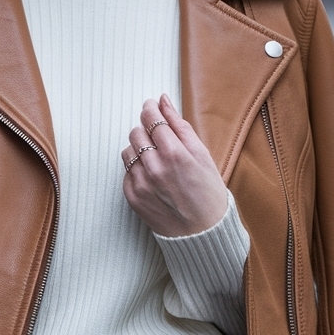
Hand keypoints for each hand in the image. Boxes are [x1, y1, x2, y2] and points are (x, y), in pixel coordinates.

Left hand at [122, 94, 227, 237]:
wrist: (201, 233)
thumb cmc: (207, 193)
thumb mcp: (202, 154)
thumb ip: (180, 125)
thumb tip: (163, 101)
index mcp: (174, 154)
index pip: (152, 119)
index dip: (150, 109)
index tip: (151, 106)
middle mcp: (154, 168)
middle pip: (136, 132)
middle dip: (146, 129)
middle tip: (159, 136)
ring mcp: (141, 183)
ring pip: (128, 150)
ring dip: (140, 149)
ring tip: (157, 159)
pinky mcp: (132, 196)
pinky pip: (126, 171)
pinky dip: (137, 168)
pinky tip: (153, 175)